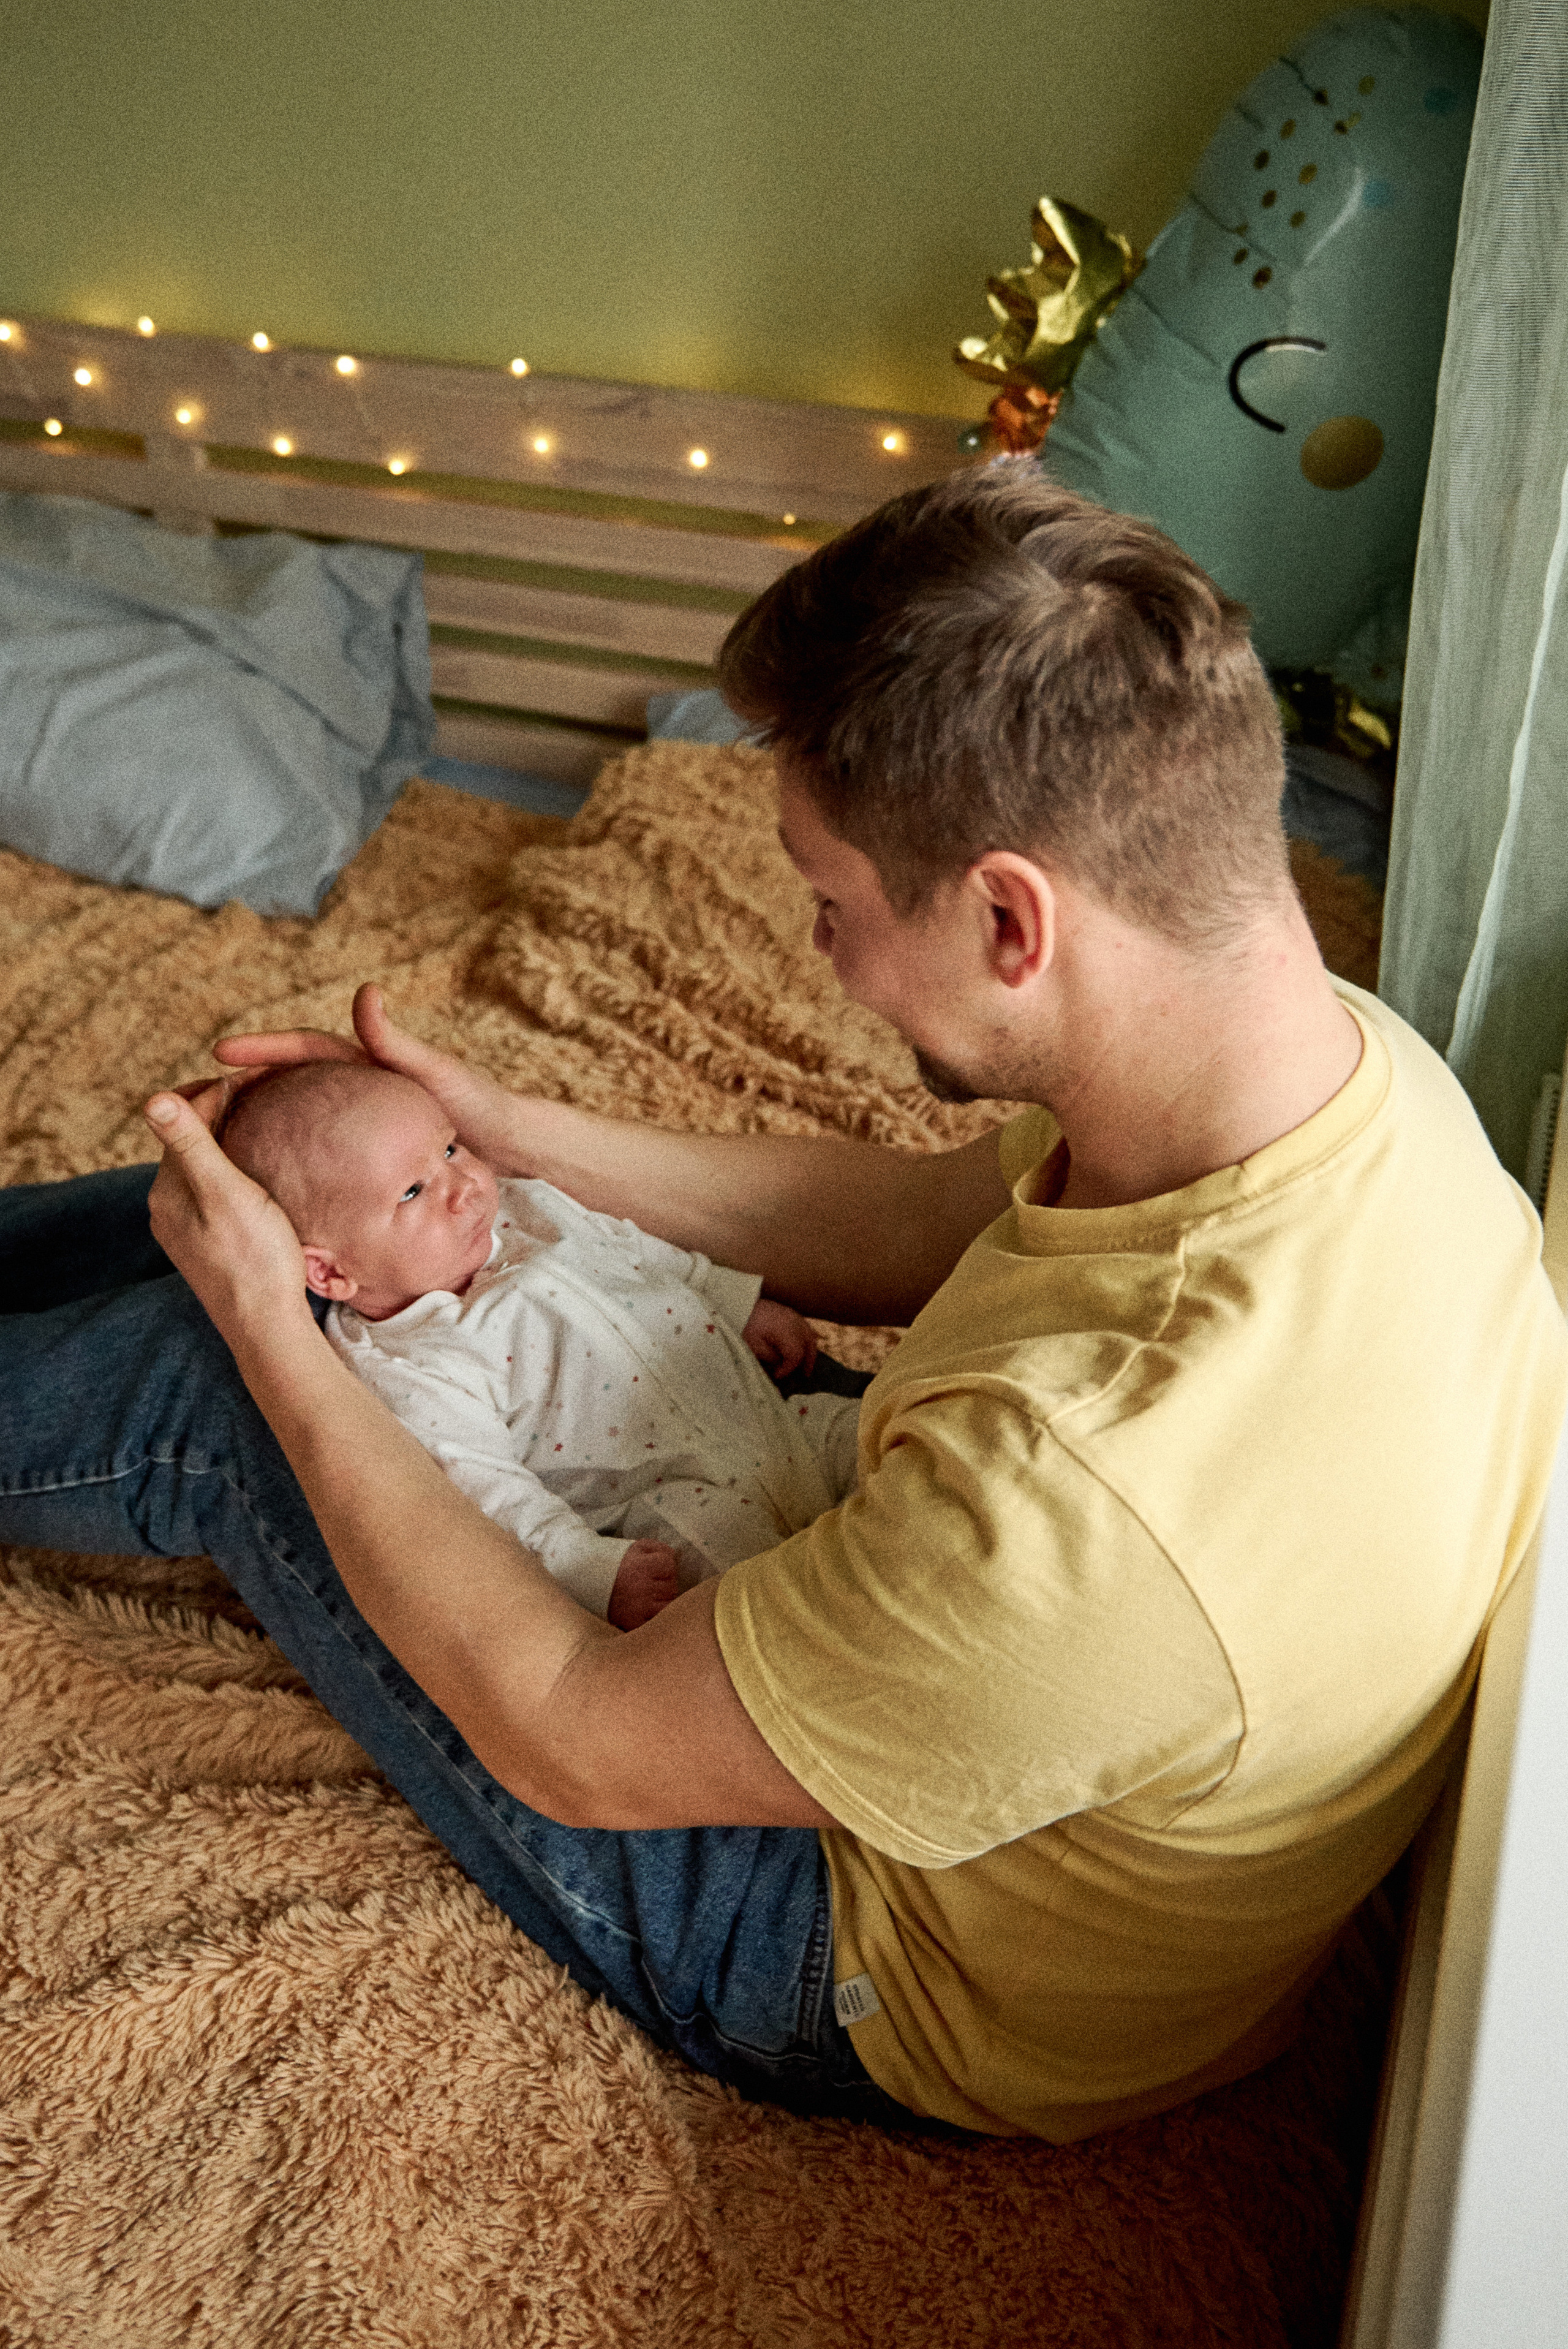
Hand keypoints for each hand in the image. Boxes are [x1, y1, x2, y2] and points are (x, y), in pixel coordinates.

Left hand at [144, 1086, 316, 1356]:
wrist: (266, 1326)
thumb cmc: (253, 1259)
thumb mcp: (225, 1193)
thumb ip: (191, 1145)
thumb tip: (152, 1099)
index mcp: (167, 1187)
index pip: (185, 1117)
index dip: (221, 1089)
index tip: (264, 1071)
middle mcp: (169, 1204)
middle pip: (193, 1137)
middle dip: (225, 1108)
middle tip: (271, 1086)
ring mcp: (189, 1225)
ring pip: (205, 1162)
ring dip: (232, 1135)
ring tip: (271, 1117)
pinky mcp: (209, 1241)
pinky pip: (216, 1187)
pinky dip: (237, 1164)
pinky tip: (265, 1165)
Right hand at [213, 983, 530, 1173]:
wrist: (513, 1146)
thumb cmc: (479, 1105)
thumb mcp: (435, 1072)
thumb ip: (396, 1041)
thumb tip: (365, 993)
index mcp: (369, 1060)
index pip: (303, 1047)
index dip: (262, 1049)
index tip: (220, 1052)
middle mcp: (362, 1084)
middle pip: (293, 1079)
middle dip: (248, 1084)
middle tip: (201, 1097)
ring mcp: (364, 1116)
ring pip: (302, 1112)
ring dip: (264, 1116)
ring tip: (220, 1132)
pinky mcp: (374, 1146)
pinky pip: (322, 1143)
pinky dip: (295, 1149)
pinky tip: (273, 1170)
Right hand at [607, 1540, 679, 1630]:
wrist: (585, 1583)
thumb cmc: (616, 1564)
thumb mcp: (637, 1547)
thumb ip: (661, 1549)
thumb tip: (679, 1558)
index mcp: (639, 1566)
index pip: (670, 1564)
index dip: (663, 1565)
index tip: (652, 1568)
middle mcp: (640, 1588)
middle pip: (671, 1587)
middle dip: (663, 1585)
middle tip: (647, 1584)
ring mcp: (637, 1608)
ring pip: (668, 1606)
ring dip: (661, 1602)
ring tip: (646, 1598)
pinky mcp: (633, 1624)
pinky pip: (657, 1622)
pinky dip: (653, 1618)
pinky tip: (643, 1611)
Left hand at [741, 1297, 817, 1380]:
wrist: (738, 1303)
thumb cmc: (744, 1324)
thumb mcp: (753, 1345)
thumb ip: (770, 1357)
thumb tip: (781, 1366)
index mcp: (785, 1330)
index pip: (795, 1354)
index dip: (788, 1368)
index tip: (777, 1375)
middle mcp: (794, 1322)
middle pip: (809, 1344)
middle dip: (807, 1361)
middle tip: (804, 1375)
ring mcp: (793, 1315)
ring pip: (811, 1335)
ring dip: (810, 1351)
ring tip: (806, 1365)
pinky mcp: (789, 1312)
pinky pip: (805, 1328)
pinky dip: (806, 1340)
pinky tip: (802, 1349)